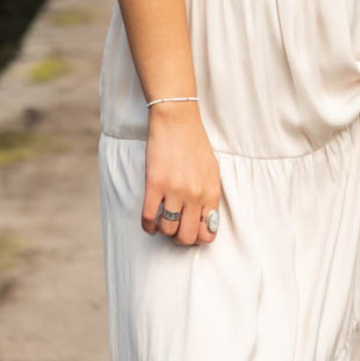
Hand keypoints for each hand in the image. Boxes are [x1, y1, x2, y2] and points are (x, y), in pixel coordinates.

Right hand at [142, 101, 222, 245]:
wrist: (177, 121)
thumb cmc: (195, 144)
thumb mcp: (212, 172)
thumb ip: (210, 197)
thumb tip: (206, 222)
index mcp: (211, 193)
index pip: (207, 232)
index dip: (197, 238)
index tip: (190, 231)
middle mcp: (194, 195)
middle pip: (186, 237)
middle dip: (179, 239)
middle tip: (174, 231)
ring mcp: (174, 191)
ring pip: (168, 230)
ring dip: (163, 231)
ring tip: (161, 223)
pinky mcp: (154, 184)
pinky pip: (149, 217)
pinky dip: (148, 226)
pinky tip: (149, 224)